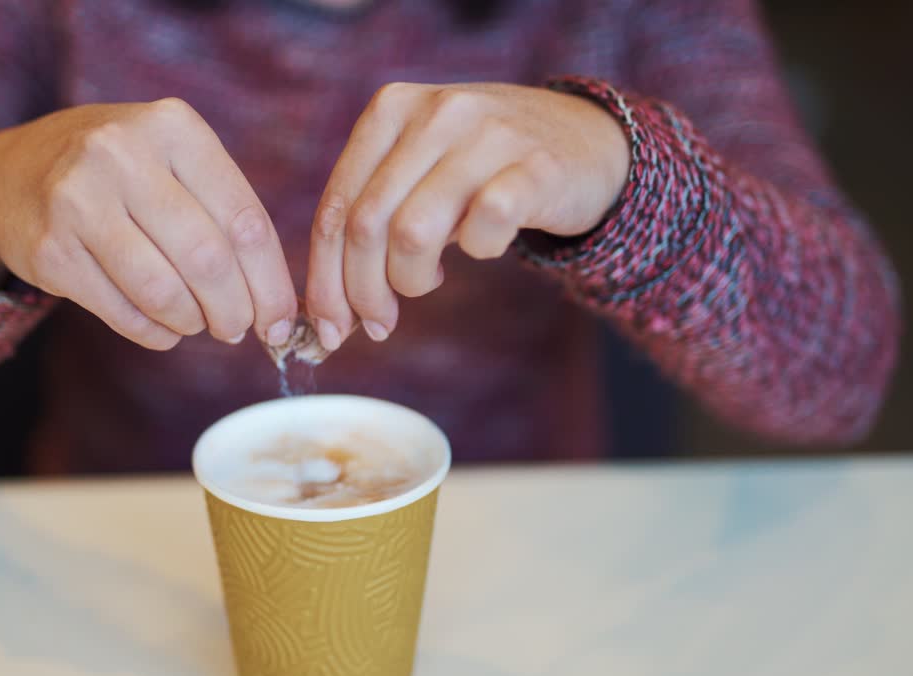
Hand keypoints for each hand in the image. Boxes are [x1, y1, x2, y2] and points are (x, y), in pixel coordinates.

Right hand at [0, 99, 297, 349]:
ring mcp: (78, 201)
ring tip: (196, 323)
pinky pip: (123, 312)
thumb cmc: (119, 174)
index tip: (282, 319)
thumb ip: (224, 216)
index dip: (272, 282)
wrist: (12, 174)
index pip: (244, 220)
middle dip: (235, 310)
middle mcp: (121, 154)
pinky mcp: (50, 250)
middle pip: (208, 260)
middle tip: (237, 329)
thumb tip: (277, 306)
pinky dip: (154, 332)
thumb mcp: (171, 162)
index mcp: (171, 127)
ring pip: (164, 292)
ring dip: (192, 323)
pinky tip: (163, 328)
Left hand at [305, 82, 629, 347]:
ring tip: (426, 282)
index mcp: (390, 110)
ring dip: (410, 281)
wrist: (588, 139)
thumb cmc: (486, 169)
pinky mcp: (536, 167)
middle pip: (367, 225)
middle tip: (376, 325)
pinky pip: (484, 226)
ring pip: (412, 232)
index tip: (327, 328)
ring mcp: (487, 136)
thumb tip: (330, 311)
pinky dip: (476, 253)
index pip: (336, 207)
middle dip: (361, 292)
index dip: (324, 278)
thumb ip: (373, 221)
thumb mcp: (420, 172)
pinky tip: (482, 248)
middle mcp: (435, 113)